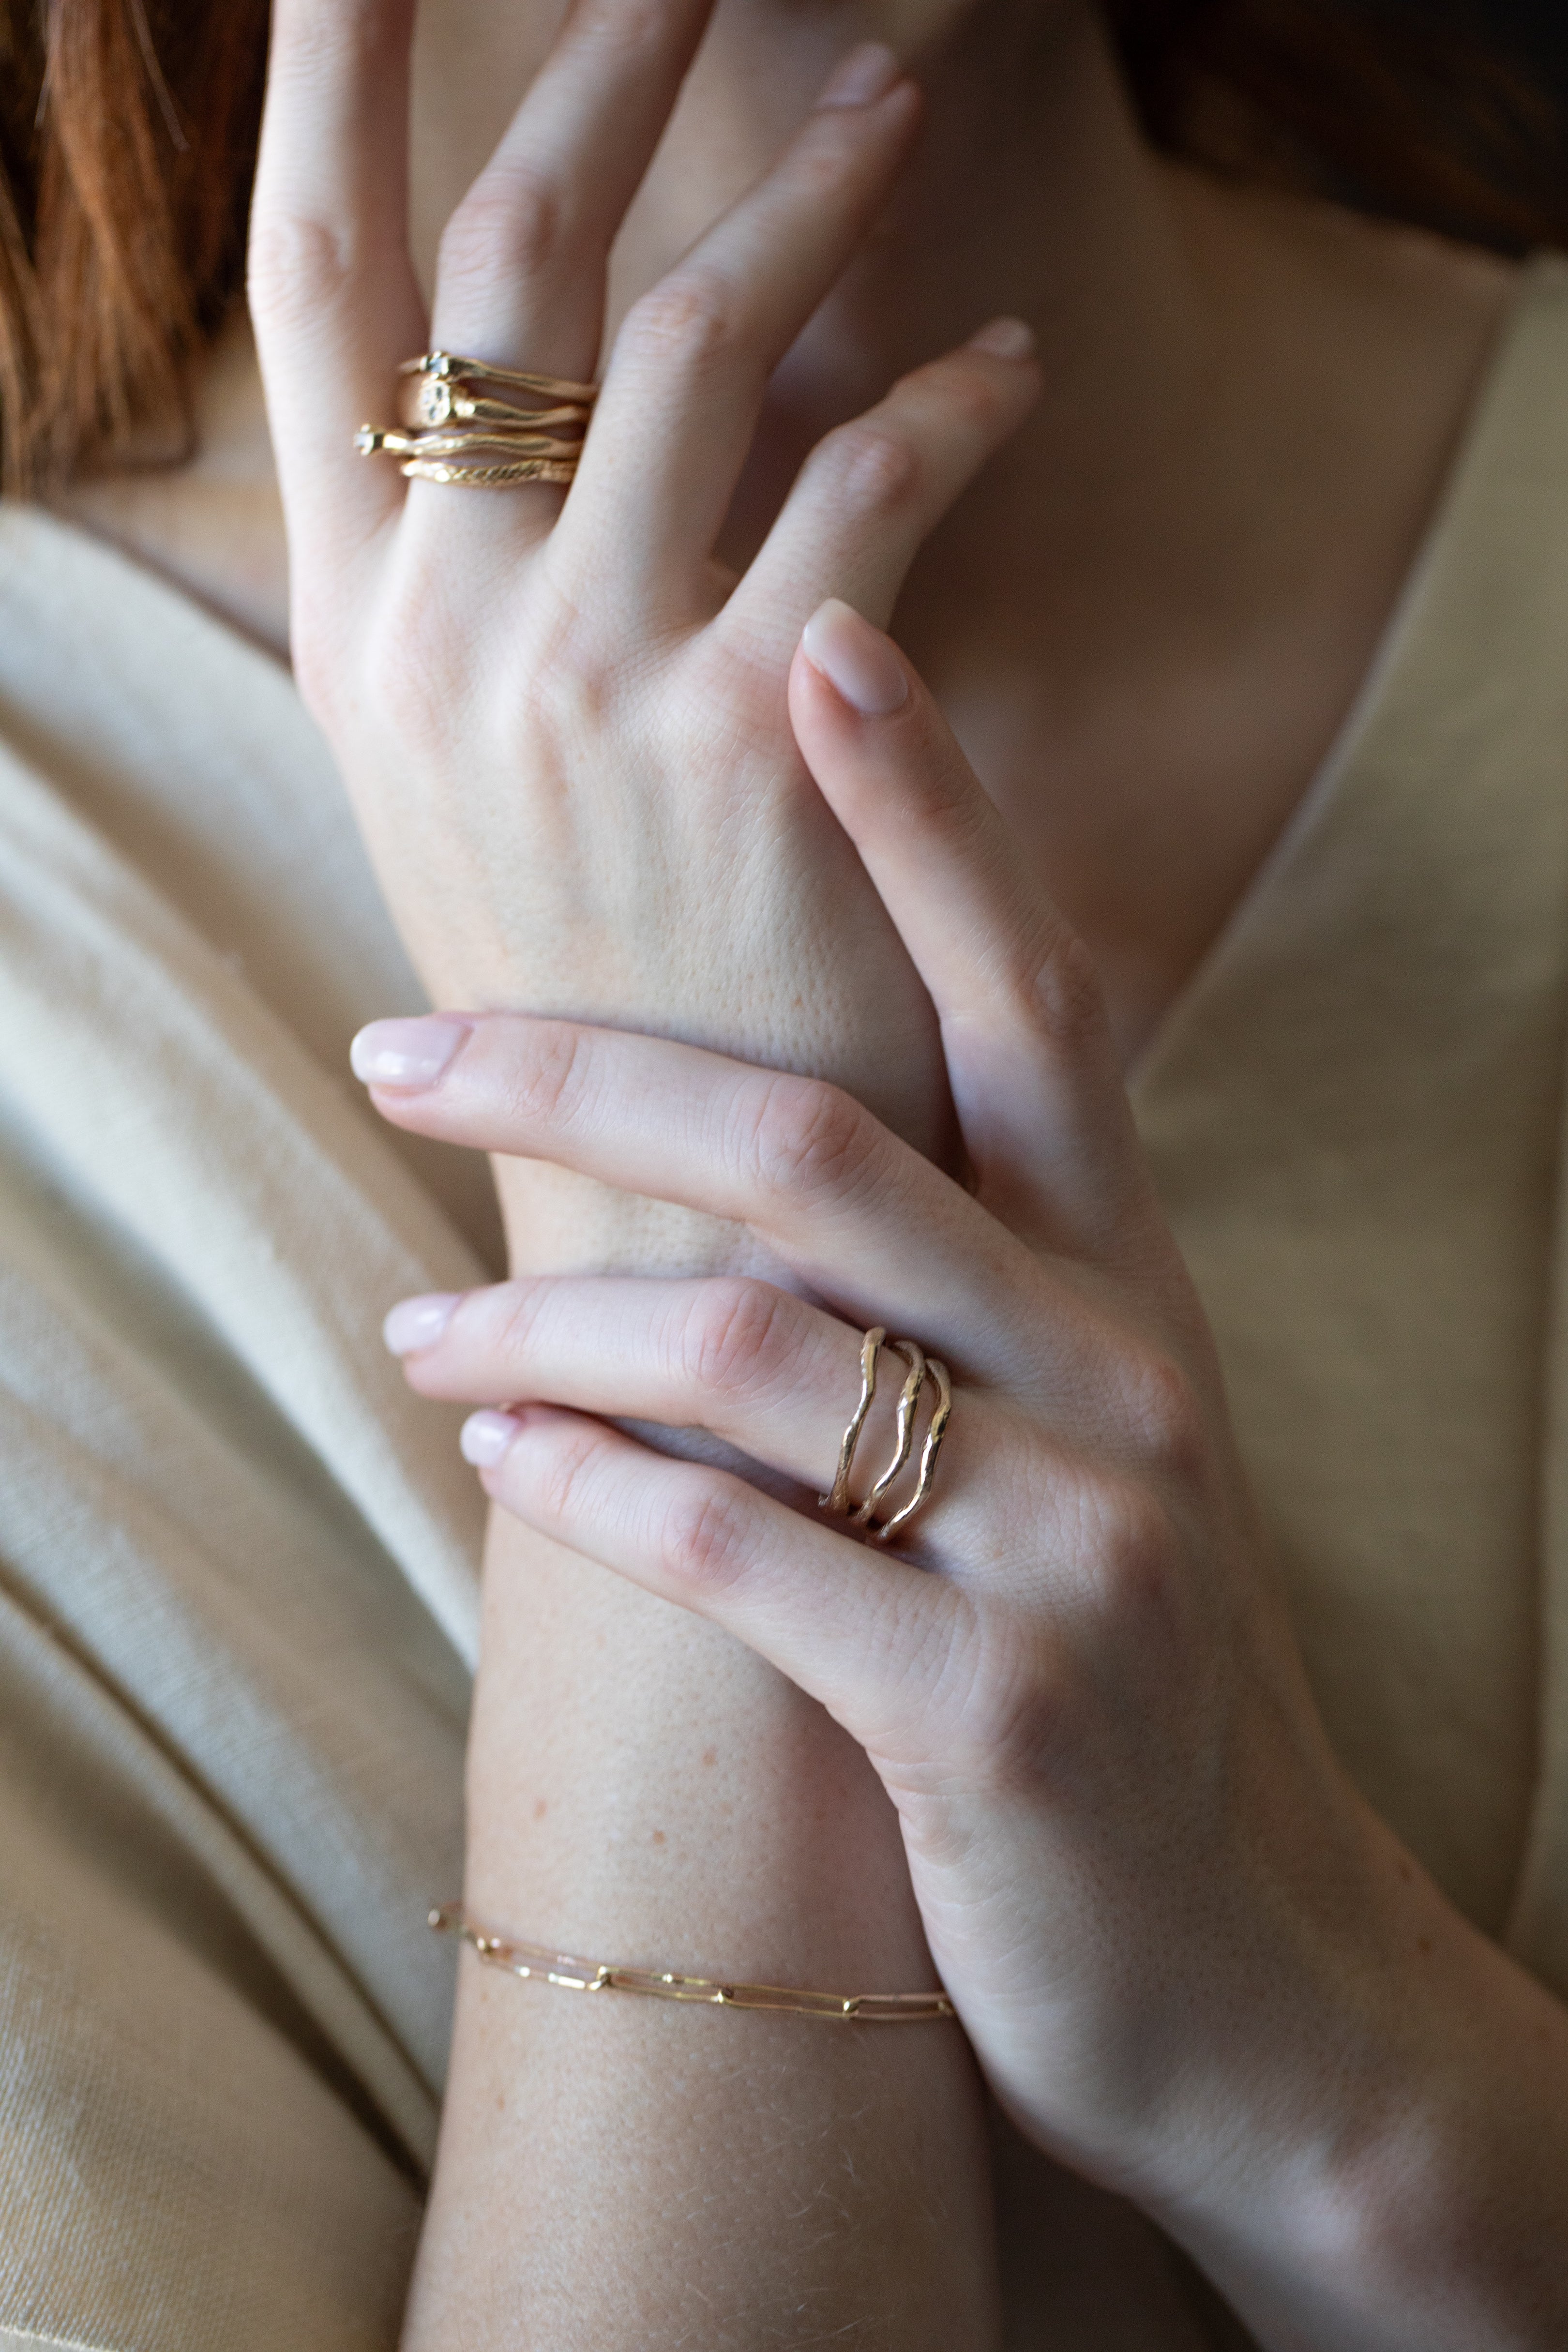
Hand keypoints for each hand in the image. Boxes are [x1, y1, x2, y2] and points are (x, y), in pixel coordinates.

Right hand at [248, 0, 1041, 1219]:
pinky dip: (954, 401)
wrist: (661, 1201)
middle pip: (506, 248)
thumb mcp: (472, 784)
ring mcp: (584, 675)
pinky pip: (871, 478)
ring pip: (698, 324)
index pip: (310, 288)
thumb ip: (489, 588)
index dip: (327, 77)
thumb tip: (571, 397)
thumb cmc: (595, 983)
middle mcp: (443, 628)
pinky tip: (1004, 375)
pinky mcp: (751, 730)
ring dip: (812, 189)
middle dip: (604, 65)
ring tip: (894, 111)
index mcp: (356, 629)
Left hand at [359, 606, 1567, 2347]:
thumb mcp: (1081, 1439)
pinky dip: (586, 1492)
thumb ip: (966, 1284)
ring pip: (748, 1350)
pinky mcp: (992, 1716)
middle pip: (818, 1142)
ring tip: (419, 1337)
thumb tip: (758, 1134)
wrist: (1246, 1955)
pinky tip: (496, 1465)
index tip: (825, 649)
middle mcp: (1120, 1373)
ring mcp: (1072, 1545)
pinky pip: (734, 1550)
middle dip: (581, 1074)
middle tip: (400, 1052)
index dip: (933, 815)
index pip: (1037, 996)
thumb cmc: (1114, 1660)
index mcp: (1132, 1281)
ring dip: (539, 1329)